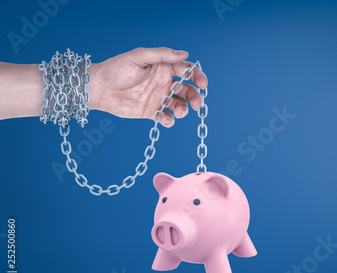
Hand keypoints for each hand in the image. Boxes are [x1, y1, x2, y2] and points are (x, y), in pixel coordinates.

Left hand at [88, 47, 207, 126]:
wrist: (99, 88)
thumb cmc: (116, 69)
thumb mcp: (138, 57)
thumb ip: (161, 55)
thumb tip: (184, 54)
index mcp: (164, 67)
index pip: (187, 70)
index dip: (198, 76)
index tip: (203, 84)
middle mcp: (164, 82)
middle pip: (187, 90)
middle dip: (195, 97)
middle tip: (196, 104)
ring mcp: (159, 98)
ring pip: (179, 105)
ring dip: (184, 109)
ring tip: (179, 112)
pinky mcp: (152, 111)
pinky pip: (166, 117)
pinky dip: (169, 120)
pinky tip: (165, 119)